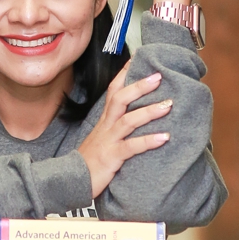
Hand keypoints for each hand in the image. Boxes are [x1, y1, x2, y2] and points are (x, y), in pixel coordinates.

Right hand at [76, 64, 170, 197]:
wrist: (70, 181)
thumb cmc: (90, 161)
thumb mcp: (102, 140)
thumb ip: (116, 129)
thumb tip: (135, 119)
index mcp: (104, 121)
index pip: (113, 91)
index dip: (124, 74)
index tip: (138, 58)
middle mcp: (106, 127)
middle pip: (120, 99)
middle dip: (139, 86)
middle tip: (159, 76)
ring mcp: (108, 141)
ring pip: (128, 120)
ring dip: (149, 111)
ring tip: (168, 105)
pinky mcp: (112, 157)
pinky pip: (132, 147)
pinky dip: (148, 141)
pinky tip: (165, 137)